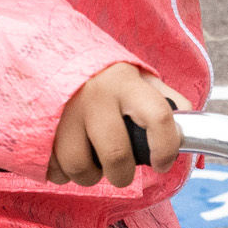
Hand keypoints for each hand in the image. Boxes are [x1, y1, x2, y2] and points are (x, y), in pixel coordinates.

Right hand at [49, 64, 183, 187]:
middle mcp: (94, 96)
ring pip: (80, 168)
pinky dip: (62, 172)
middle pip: (115, 156)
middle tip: (120, 170)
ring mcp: (63, 112)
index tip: (161, 163)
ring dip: (89, 175)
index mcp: (126, 82)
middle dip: (122, 174)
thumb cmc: (103, 75)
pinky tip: (66, 155)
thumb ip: (165, 99)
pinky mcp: (38, 127)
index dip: (166, 148)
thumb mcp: (137, 77)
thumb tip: (189, 129)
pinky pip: (53, 169)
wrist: (48, 52)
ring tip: (91, 162)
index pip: (159, 117)